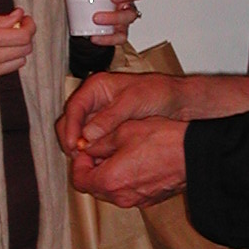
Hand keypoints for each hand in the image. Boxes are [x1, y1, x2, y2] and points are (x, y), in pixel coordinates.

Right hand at [0, 8, 35, 85]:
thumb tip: (16, 16)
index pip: (22, 36)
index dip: (29, 25)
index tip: (25, 19)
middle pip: (25, 50)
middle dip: (25, 36)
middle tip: (18, 26)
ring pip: (19, 62)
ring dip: (17, 49)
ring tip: (6, 39)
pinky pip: (4, 70)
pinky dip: (5, 59)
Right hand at [56, 71, 187, 159]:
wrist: (178, 103)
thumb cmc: (159, 94)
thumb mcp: (134, 102)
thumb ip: (110, 117)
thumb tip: (87, 134)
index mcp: (96, 87)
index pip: (74, 107)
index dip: (71, 127)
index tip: (74, 144)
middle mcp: (94, 101)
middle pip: (70, 122)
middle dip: (72, 140)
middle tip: (79, 157)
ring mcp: (98, 116)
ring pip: (78, 134)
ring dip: (80, 148)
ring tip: (88, 161)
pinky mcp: (106, 130)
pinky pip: (91, 142)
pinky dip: (91, 152)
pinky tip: (97, 161)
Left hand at [70, 119, 188, 207]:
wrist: (194, 155)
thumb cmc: (161, 140)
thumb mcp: (123, 131)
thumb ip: (100, 142)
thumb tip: (88, 146)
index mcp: (109, 180)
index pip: (79, 180)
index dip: (79, 164)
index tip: (86, 151)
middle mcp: (121, 197)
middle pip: (95, 188)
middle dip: (94, 170)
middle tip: (101, 150)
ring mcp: (137, 201)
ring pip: (112, 191)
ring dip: (110, 175)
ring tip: (121, 154)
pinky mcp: (150, 200)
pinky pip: (129, 192)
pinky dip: (126, 180)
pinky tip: (138, 162)